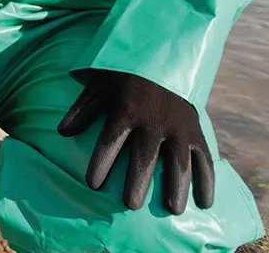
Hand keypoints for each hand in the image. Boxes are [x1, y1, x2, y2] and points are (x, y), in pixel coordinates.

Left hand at [58, 70, 214, 213]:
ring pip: (178, 162)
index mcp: (126, 110)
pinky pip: (205, 159)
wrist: (164, 57)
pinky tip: (205, 203)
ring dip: (176, 187)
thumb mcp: (99, 87)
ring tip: (172, 210)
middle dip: (137, 182)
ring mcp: (178, 127)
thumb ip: (82, 110)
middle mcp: (153, 121)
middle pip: (144, 157)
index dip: (100, 164)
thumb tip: (61, 132)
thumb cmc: (125, 77)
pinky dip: (207, 181)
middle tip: (130, 205)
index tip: (92, 185)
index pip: (110, 141)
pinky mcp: (196, 131)